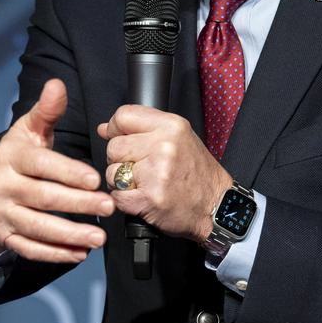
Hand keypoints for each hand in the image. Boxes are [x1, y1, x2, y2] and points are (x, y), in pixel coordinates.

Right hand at [0, 78, 113, 262]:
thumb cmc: (15, 157)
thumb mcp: (27, 130)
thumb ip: (46, 111)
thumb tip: (58, 85)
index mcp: (11, 157)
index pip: (41, 165)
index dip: (67, 172)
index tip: (95, 178)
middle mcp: (3, 187)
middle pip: (42, 198)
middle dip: (77, 204)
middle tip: (108, 207)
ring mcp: (3, 214)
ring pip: (36, 227)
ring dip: (69, 234)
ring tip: (99, 237)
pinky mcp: (6, 237)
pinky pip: (29, 248)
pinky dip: (54, 253)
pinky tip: (79, 254)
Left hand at [98, 105, 230, 243]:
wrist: (216, 206)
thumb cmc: (198, 174)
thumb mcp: (178, 138)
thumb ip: (142, 129)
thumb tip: (105, 128)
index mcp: (171, 126)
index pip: (123, 116)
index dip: (116, 129)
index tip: (121, 138)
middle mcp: (164, 146)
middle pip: (114, 146)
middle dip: (121, 160)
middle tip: (142, 168)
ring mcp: (156, 173)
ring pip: (112, 172)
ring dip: (122, 182)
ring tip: (145, 183)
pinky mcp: (149, 198)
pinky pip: (117, 195)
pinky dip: (125, 200)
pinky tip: (144, 197)